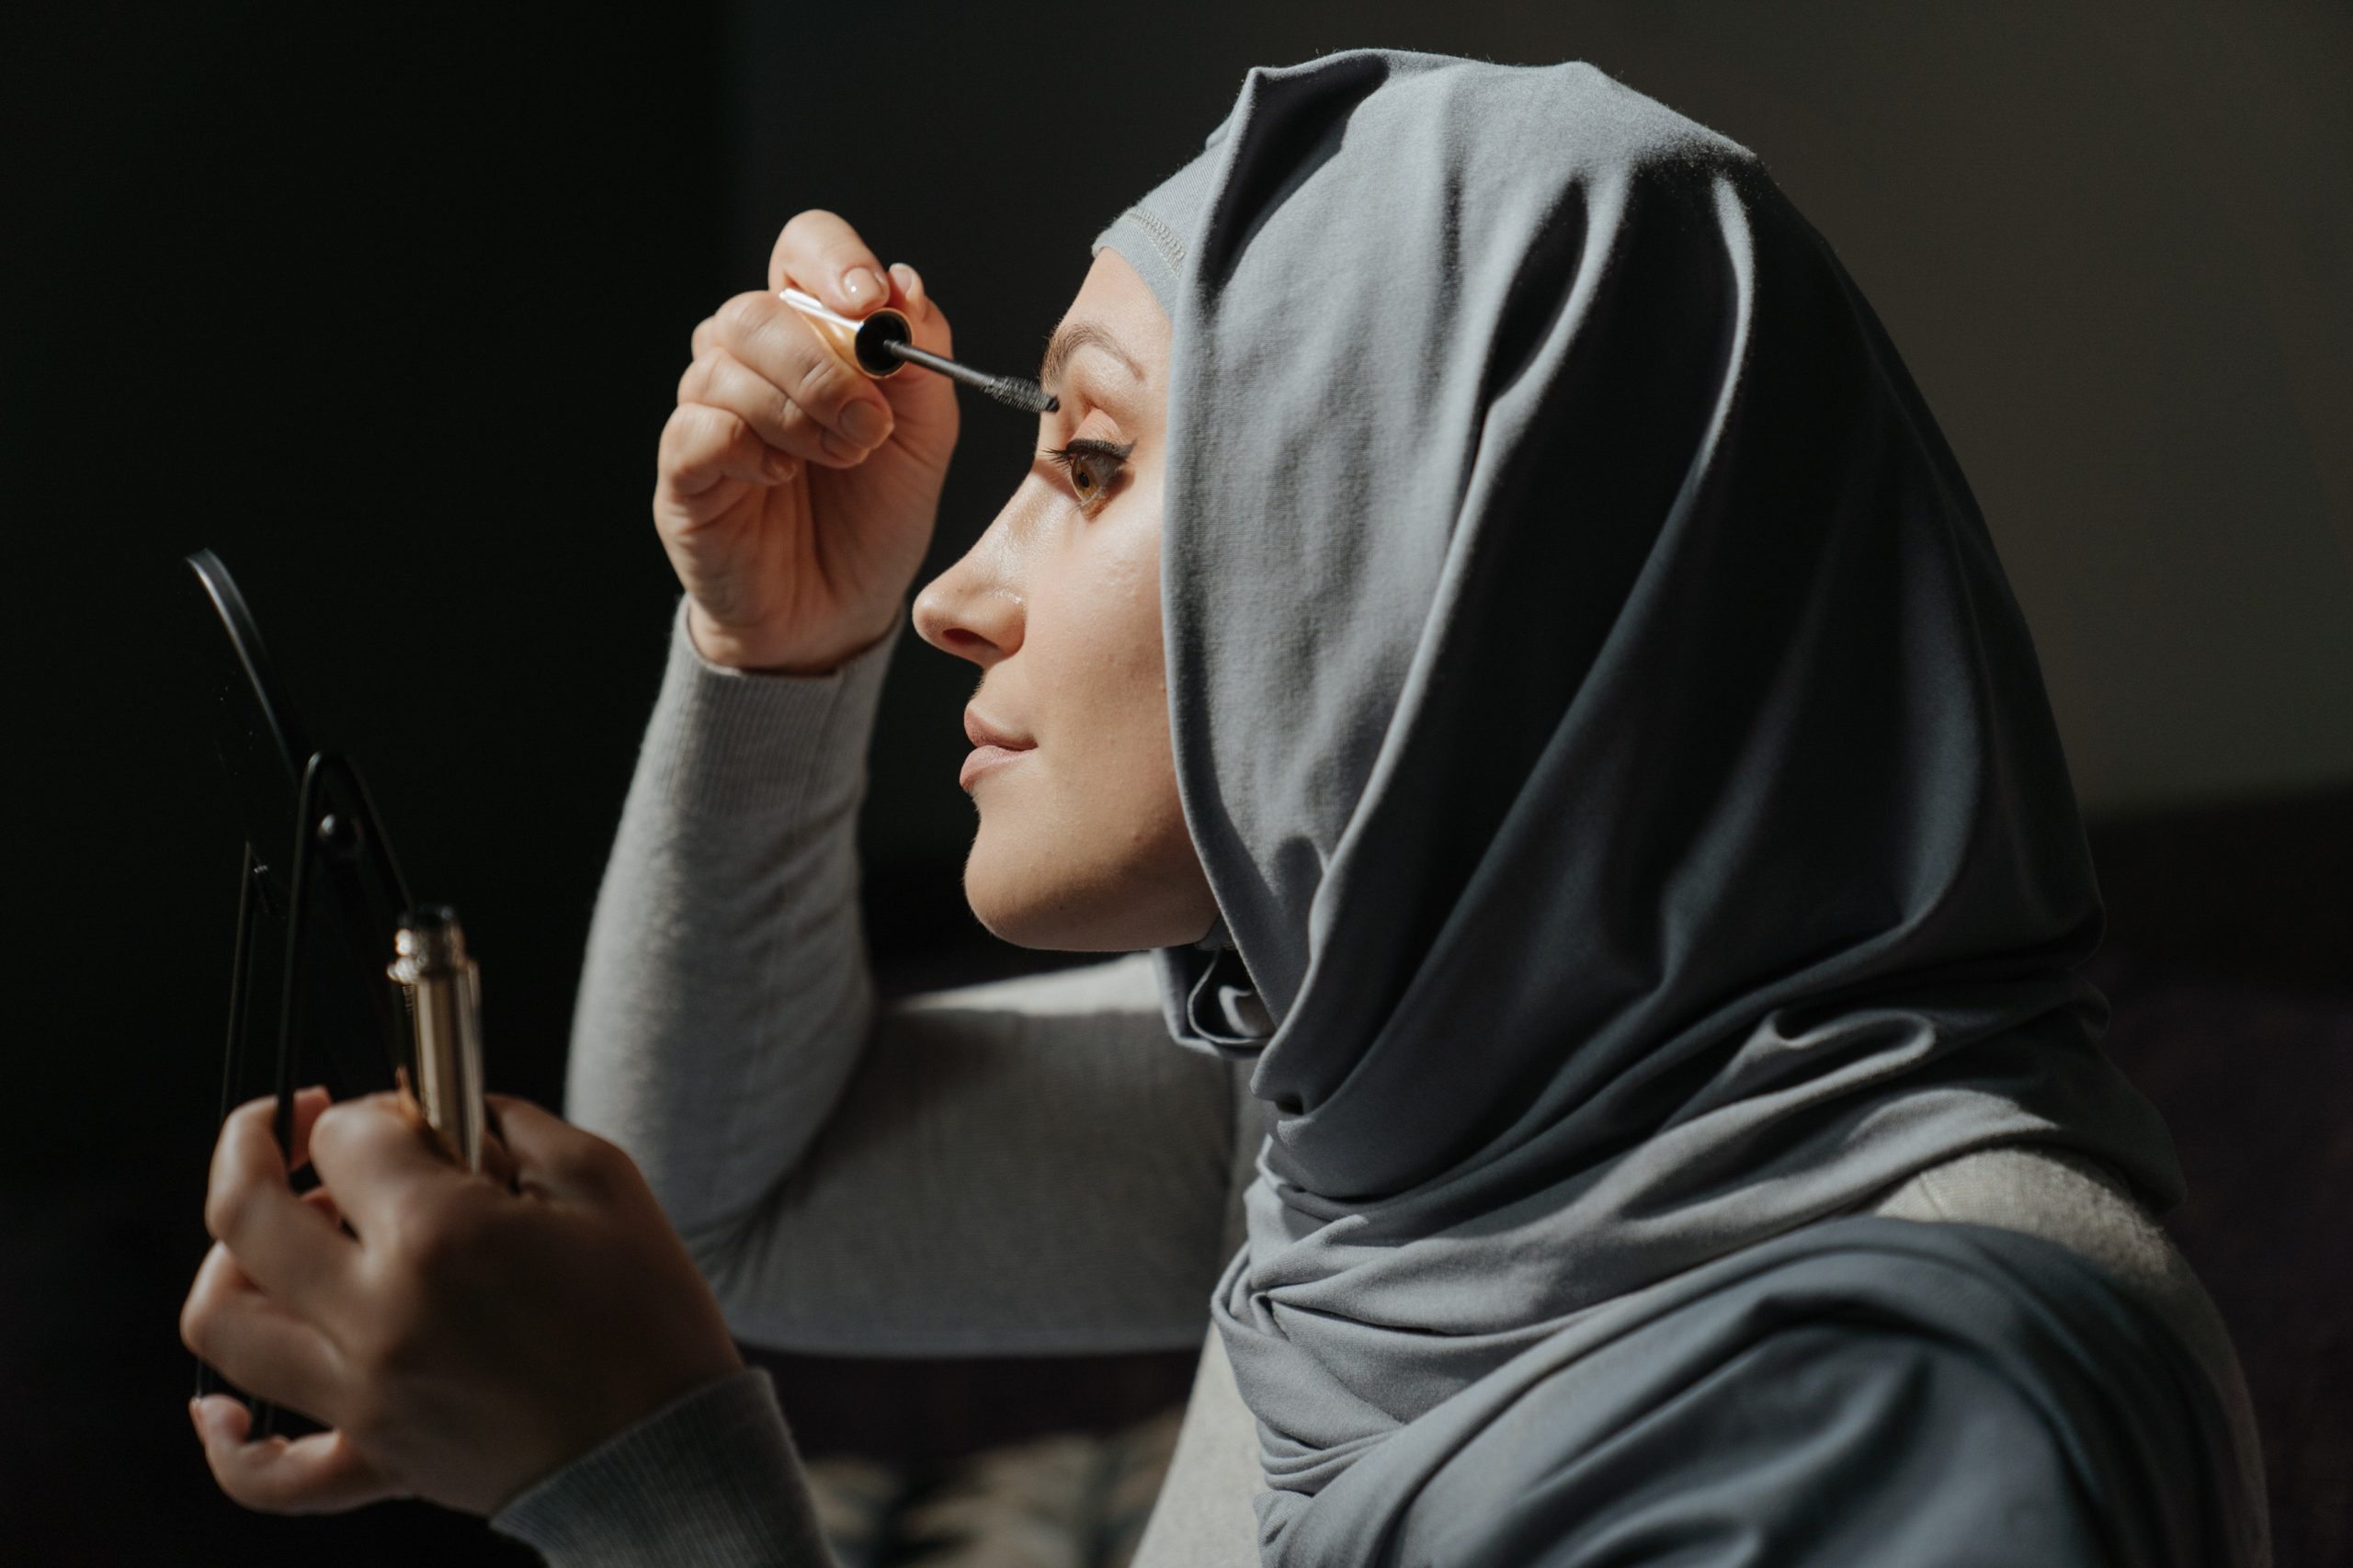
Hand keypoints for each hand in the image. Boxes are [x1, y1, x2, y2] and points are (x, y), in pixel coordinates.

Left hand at [181, 1087, 743, 1516]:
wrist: (671, 1451)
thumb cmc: (650, 1314)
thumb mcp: (605, 1182)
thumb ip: (512, 1127)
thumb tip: (446, 1115)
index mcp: (443, 1236)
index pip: (346, 1138)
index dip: (374, 1110)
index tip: (411, 1119)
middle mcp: (381, 1314)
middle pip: (246, 1214)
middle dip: (254, 1143)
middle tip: (291, 1128)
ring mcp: (366, 1396)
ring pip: (224, 1324)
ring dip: (227, 1262)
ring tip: (270, 1243)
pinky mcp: (374, 1464)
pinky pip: (263, 1472)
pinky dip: (226, 1438)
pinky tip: (221, 1405)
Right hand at [657, 209, 961, 673]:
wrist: (839, 612)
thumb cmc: (875, 516)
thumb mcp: (926, 434)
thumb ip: (925, 359)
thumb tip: (904, 281)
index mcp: (811, 332)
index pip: (801, 248)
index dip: (831, 257)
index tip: (870, 302)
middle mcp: (749, 358)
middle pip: (757, 308)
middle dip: (824, 364)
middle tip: (871, 423)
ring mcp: (708, 409)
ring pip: (726, 363)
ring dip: (800, 412)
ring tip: (843, 458)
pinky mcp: (682, 468)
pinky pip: (702, 427)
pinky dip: (752, 445)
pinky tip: (782, 477)